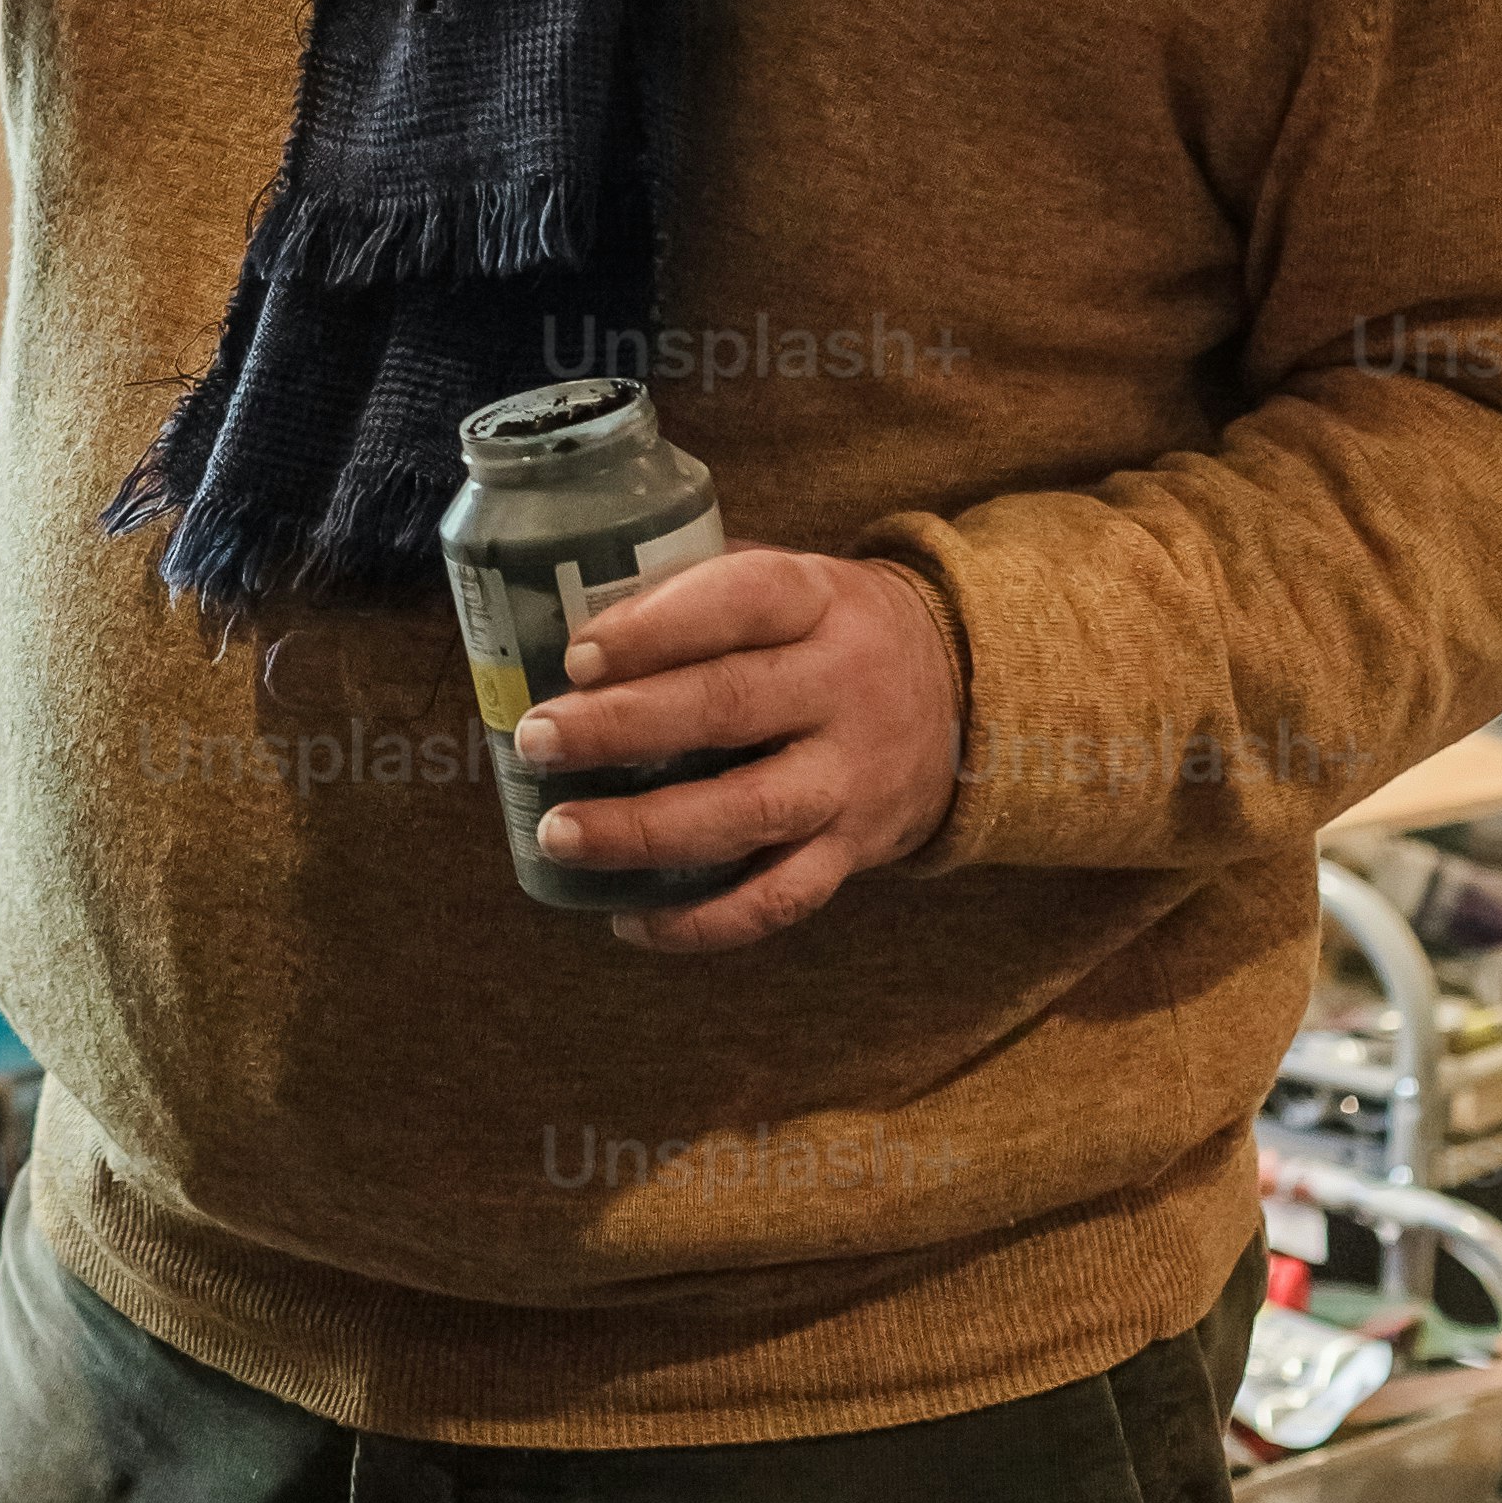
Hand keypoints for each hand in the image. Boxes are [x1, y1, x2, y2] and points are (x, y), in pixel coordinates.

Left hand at [511, 548, 960, 957]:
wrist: (963, 696)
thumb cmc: (824, 630)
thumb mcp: (786, 580)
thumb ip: (693, 591)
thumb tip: (552, 614)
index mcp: (818, 600)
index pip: (741, 601)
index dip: (657, 628)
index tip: (578, 655)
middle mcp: (841, 688)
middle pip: (730, 706)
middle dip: (623, 727)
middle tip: (538, 740)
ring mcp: (851, 777)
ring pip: (748, 812)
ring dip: (645, 830)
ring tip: (559, 833)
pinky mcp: (854, 850)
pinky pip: (779, 899)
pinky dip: (703, 922)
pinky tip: (628, 920)